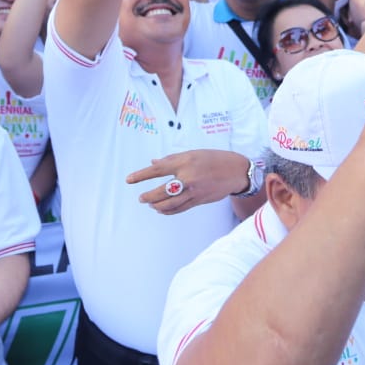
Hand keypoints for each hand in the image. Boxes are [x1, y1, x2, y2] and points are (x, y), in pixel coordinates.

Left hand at [126, 150, 248, 213]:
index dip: (141, 175)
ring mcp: (193, 191)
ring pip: (169, 204)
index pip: (157, 170)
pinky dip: (168, 211)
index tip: (129, 180)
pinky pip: (179, 208)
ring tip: (150, 204)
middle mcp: (187, 178)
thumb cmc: (213, 159)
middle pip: (161, 192)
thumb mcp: (192, 153)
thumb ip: (171, 159)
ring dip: (156, 206)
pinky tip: (162, 210)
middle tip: (141, 198)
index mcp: (184, 162)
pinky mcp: (198, 200)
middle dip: (148, 196)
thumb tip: (153, 162)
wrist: (235, 171)